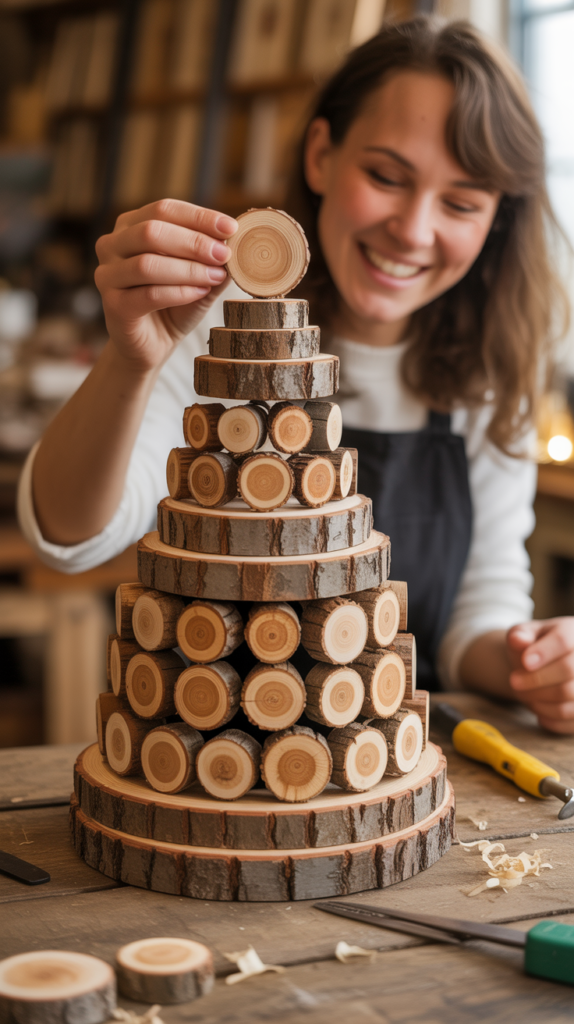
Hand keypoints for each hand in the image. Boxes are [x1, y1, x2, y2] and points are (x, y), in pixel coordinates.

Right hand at [95, 199, 237, 372]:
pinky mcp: (113, 305)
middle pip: (152, 232)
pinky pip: (147, 295)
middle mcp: (111, 245)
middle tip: (224, 255)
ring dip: (188, 269)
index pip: (164, 209)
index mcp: (130, 226)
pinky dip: (179, 293)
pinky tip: (200, 293)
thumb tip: (236, 241)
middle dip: (194, 242)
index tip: (231, 228)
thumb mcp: (198, 277)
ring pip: (148, 264)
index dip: (199, 217)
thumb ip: (212, 259)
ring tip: (215, 277)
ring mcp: (107, 275)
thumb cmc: (173, 305)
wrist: (151, 345)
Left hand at [507, 619, 573, 732]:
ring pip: (568, 695)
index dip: (544, 652)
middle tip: (513, 682)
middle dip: (537, 679)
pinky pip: (569, 720)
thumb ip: (519, 636)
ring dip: (539, 698)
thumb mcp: (523, 635)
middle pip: (568, 669)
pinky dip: (548, 717)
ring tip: (522, 694)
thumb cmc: (533, 647)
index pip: (563, 640)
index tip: (525, 662)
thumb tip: (517, 640)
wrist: (543, 665)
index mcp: (572, 631)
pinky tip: (536, 707)